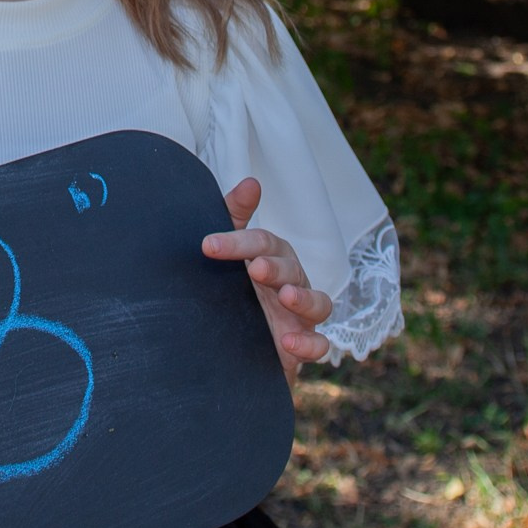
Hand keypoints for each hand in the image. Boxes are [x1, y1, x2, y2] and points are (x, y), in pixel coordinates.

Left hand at [204, 178, 332, 378]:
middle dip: (275, 267)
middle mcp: (292, 284)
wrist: (230, 346)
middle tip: (255, 269)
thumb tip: (251, 182)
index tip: (208, 246)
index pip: (263, 243)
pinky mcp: (303, 345)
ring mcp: (300, 316)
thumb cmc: (235, 290)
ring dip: (304, 299)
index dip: (238, 243)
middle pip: (292, 269)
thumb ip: (235, 217)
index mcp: (274, 259)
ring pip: (319, 304)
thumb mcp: (230, 254)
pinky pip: (319, 345)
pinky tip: (288, 343)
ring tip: (286, 297)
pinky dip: (309, 344)